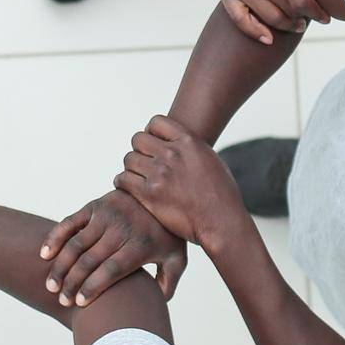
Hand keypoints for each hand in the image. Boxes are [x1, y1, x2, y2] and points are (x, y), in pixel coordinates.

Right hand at [38, 189, 187, 307]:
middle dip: (72, 283)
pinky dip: (55, 237)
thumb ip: (168, 284)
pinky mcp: (95, 205)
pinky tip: (45, 254)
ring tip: (50, 285)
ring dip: (60, 266)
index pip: (112, 270)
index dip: (93, 287)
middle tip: (61, 299)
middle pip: (91, 260)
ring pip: (76, 244)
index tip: (80, 303)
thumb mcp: (177, 259)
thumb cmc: (168, 233)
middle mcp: (121, 229)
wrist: (164, 190)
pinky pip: (70, 222)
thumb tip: (154, 304)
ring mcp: (106, 215)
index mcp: (141, 246)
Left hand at [113, 115, 249, 254]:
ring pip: (128, 159)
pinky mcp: (149, 193)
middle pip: (138, 139)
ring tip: (136, 177)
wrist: (221, 222)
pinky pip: (123, 179)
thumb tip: (176, 144)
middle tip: (144, 164)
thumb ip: (190, 149)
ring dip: (131, 168)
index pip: (156, 122)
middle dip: (139, 151)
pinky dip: (122, 182)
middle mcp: (172, 153)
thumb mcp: (210, 159)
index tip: (153, 145)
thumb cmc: (221, 195)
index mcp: (189, 141)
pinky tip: (128, 187)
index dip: (151, 133)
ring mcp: (160, 173)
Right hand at [213, 0, 344, 43]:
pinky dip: (255, 32)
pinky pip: (241, 20)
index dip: (317, 13)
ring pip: (271, 18)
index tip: (325, 17)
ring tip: (295, 23)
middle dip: (303, 18)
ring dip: (286, 25)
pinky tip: (268, 38)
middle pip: (290, 11)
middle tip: (310, 18)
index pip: (304, 0)